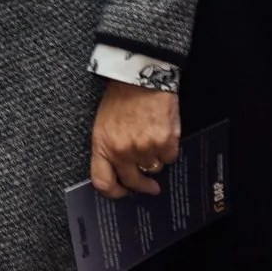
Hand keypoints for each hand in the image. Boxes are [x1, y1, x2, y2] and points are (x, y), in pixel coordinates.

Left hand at [90, 81, 180, 199]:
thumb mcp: (104, 125)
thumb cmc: (120, 98)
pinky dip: (168, 149)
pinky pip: (169, 158)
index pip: (102, 182)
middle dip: (142, 186)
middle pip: (132, 181)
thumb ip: (109, 149)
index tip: (123, 192)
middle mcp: (122, 151)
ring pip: (154, 168)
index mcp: (102, 145)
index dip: (114, 193)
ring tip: (151, 137)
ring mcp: (144, 148)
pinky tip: (163, 133)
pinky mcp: (165, 143)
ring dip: (154, 158)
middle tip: (150, 186)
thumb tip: (121, 172)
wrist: (140, 77)